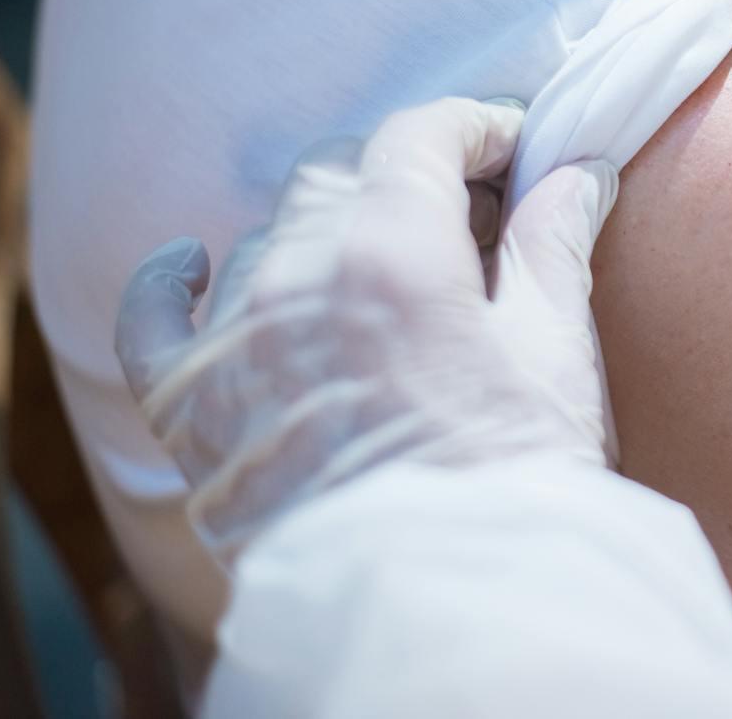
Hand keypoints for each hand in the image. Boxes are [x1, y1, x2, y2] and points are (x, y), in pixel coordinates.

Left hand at [114, 97, 618, 561]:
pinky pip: (154, 318)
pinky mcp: (187, 410)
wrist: (443, 605)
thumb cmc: (511, 478)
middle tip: (469, 216)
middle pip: (341, 174)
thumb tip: (577, 171)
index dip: (472, 127)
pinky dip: (171, 282)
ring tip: (381, 272)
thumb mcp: (554, 352)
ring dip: (328, 233)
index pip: (417, 138)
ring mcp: (232, 341)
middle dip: (408, 177)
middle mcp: (295, 278)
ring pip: (267, 237)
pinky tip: (190, 261)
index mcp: (391, 252)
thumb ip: (553, 245)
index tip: (510, 146)